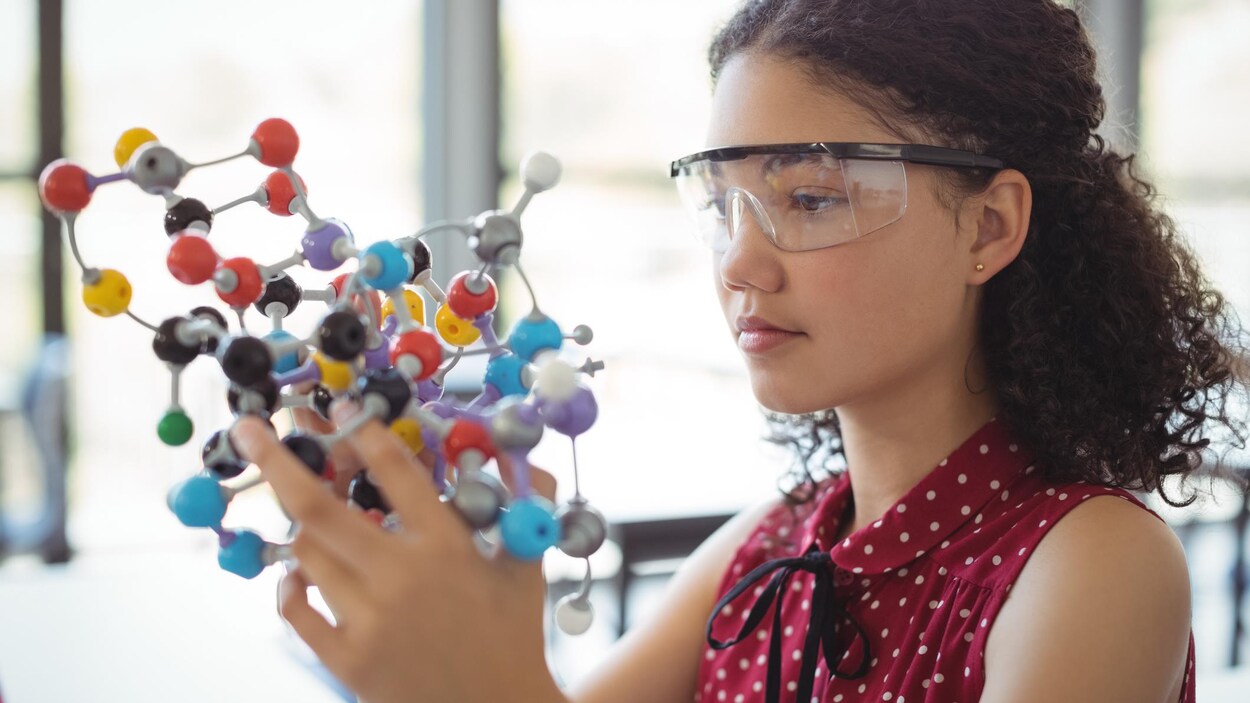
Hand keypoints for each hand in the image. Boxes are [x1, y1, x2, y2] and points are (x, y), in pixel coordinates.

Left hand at [232, 403, 564, 702]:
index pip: (394, 471)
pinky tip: (301, 572)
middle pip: (318, 508)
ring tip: (301, 508)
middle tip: (249, 427)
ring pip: (306, 555)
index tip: (340, 403)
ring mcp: (368, 622)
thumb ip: (521, 505)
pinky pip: (297, 609)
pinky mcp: (347, 660)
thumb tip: (522, 454)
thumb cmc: (515, 635)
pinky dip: (292, 584)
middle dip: (277, 461)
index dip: (362, 430)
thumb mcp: (526, 564)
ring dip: (298, 526)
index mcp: (448, 547)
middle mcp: (401, 578)